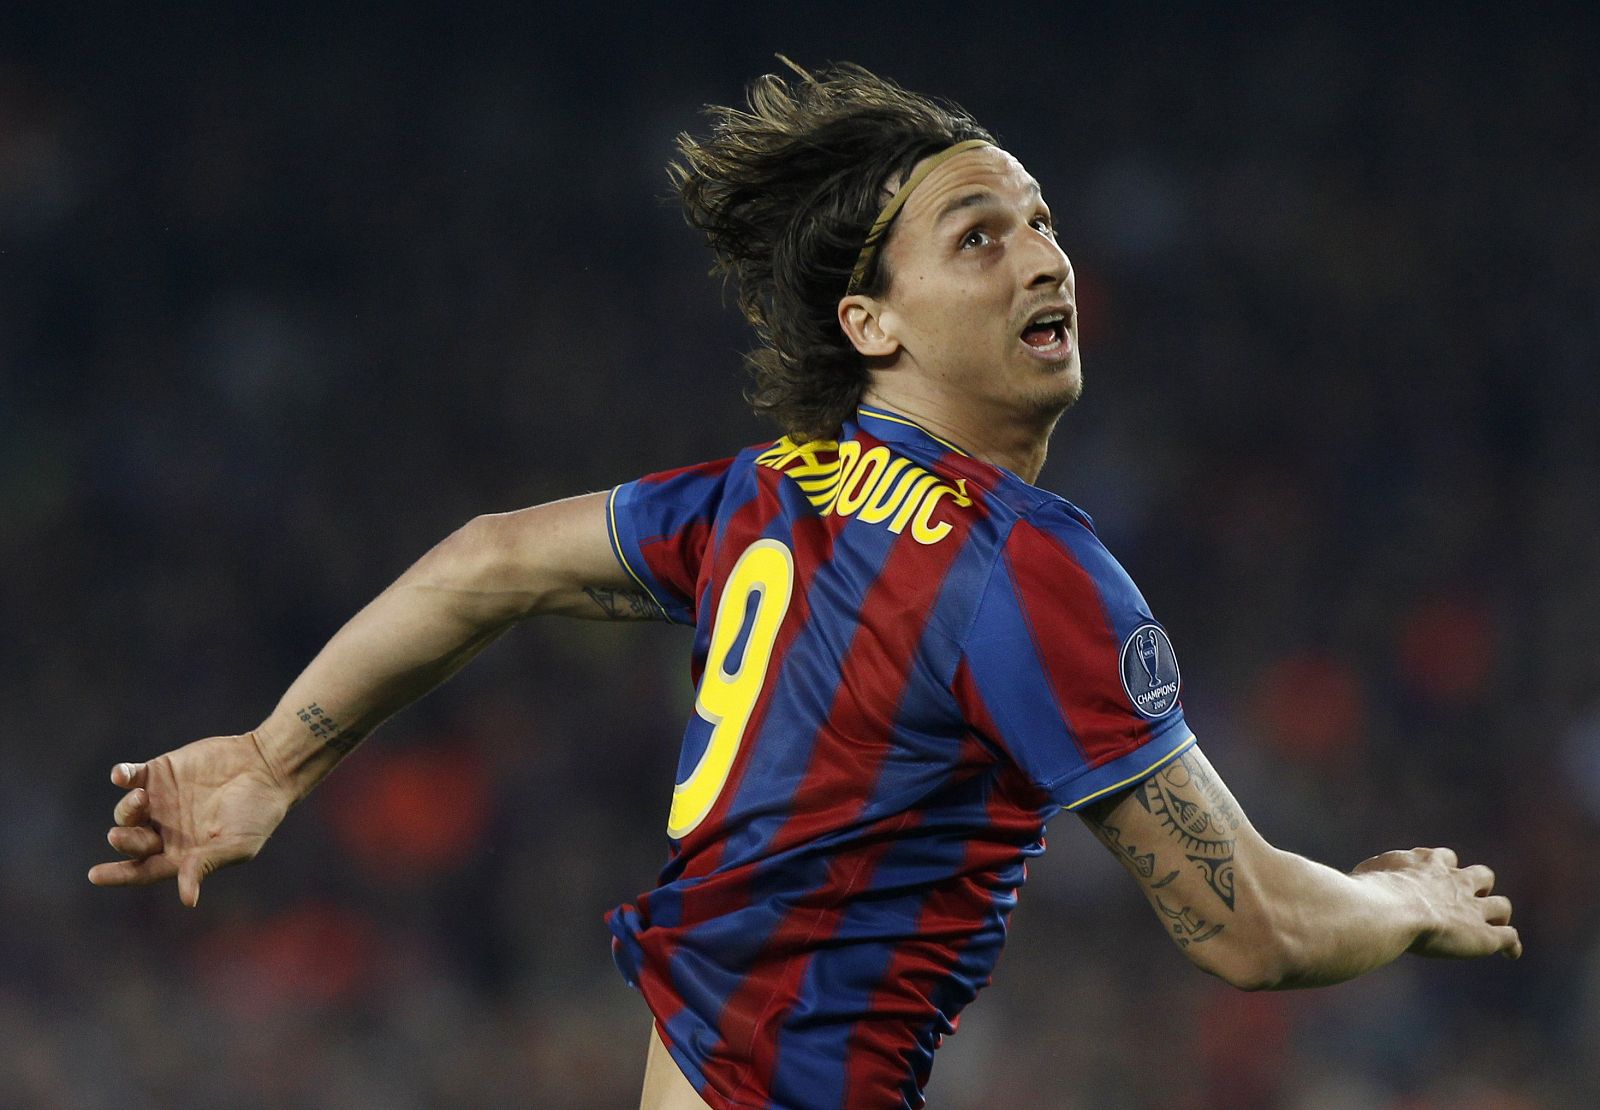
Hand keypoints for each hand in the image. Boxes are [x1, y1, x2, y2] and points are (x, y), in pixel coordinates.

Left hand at [88, 734, 293, 906]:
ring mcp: (160, 801)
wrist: (268, 767)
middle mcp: (165, 830)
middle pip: (130, 842)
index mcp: (181, 855)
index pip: (142, 870)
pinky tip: (121, 776)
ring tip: (141, 797)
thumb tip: (187, 899)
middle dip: (123, 840)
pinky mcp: (160, 772)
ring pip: (126, 812)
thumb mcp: (236, 844)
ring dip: (126, 809)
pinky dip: (121, 776)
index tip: (95, 875)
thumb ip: (206, 865)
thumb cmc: (257, 812)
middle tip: (118, 835)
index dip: (118, 874)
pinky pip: (130, 776)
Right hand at [1353, 846, 1522, 960]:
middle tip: (1465, 903)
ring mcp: (1472, 908)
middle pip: (1481, 875)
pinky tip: (1508, 953)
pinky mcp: (1484, 935)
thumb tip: (1356, 884)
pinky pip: (1508, 938)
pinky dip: (1510, 945)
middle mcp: (1455, 881)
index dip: (1442, 870)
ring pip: (1501, 906)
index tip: (1433, 881)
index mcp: (1426, 863)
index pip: (1443, 858)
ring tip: (1491, 927)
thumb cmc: (1368, 892)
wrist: (1389, 911)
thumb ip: (1373, 878)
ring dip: (1497, 915)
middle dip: (1477, 887)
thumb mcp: (1365, 874)